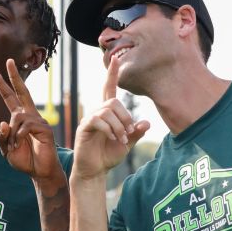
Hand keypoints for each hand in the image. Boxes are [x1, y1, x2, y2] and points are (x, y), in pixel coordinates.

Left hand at [0, 60, 64, 181]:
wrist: (39, 172)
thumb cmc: (25, 160)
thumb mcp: (6, 149)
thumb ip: (2, 136)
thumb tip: (3, 122)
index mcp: (19, 118)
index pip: (10, 97)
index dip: (2, 84)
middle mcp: (29, 116)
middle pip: (22, 91)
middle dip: (14, 76)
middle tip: (8, 60)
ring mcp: (38, 121)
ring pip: (18, 117)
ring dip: (13, 133)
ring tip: (16, 146)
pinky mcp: (45, 128)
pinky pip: (26, 126)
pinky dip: (19, 137)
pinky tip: (21, 145)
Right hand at [72, 54, 149, 180]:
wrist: (95, 171)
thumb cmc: (108, 156)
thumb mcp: (127, 144)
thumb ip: (135, 133)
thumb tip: (147, 123)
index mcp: (107, 113)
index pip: (109, 89)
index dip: (112, 74)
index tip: (115, 59)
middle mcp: (97, 113)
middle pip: (113, 101)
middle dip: (125, 116)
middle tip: (129, 132)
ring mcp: (89, 120)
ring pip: (107, 111)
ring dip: (119, 126)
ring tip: (121, 139)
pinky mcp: (84, 128)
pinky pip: (97, 120)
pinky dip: (109, 129)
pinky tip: (113, 139)